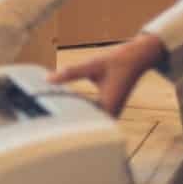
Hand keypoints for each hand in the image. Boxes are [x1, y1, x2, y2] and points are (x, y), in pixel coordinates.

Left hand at [48, 32, 166, 115]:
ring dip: (74, 117)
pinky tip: (67, 104)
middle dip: (67, 123)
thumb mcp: (92, 65)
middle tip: (45, 122)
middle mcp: (110, 114)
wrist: (137, 57)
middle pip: (85, 125)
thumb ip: (71, 73)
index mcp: (107, 107)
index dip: (64, 124)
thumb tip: (48, 79)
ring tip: (52, 114)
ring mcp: (110, 112)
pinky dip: (80, 109)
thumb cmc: (118, 61)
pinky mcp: (108, 107)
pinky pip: (91, 113)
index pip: (82, 123)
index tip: (48, 124)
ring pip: (89, 121)